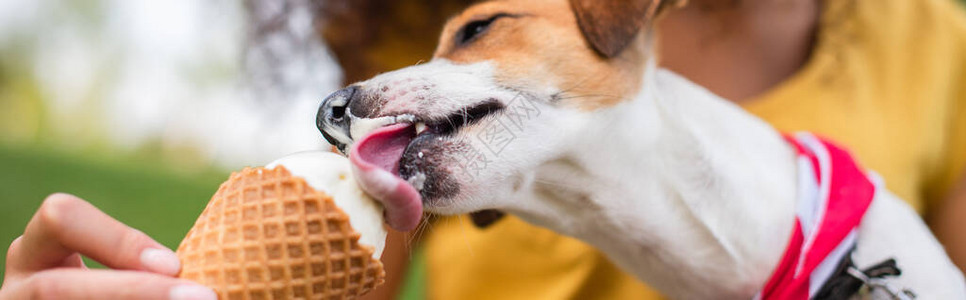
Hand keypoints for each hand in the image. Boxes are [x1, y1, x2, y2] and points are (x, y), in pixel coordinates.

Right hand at [0, 193, 216, 299]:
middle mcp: (17, 288)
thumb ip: (147, 267)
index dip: (118, 240)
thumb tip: (218, 274)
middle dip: (135, 292)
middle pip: (60, 287)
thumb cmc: (111, 290)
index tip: (175, 264)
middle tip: (202, 297)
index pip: (61, 217)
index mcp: (37, 252)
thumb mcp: (114, 272)